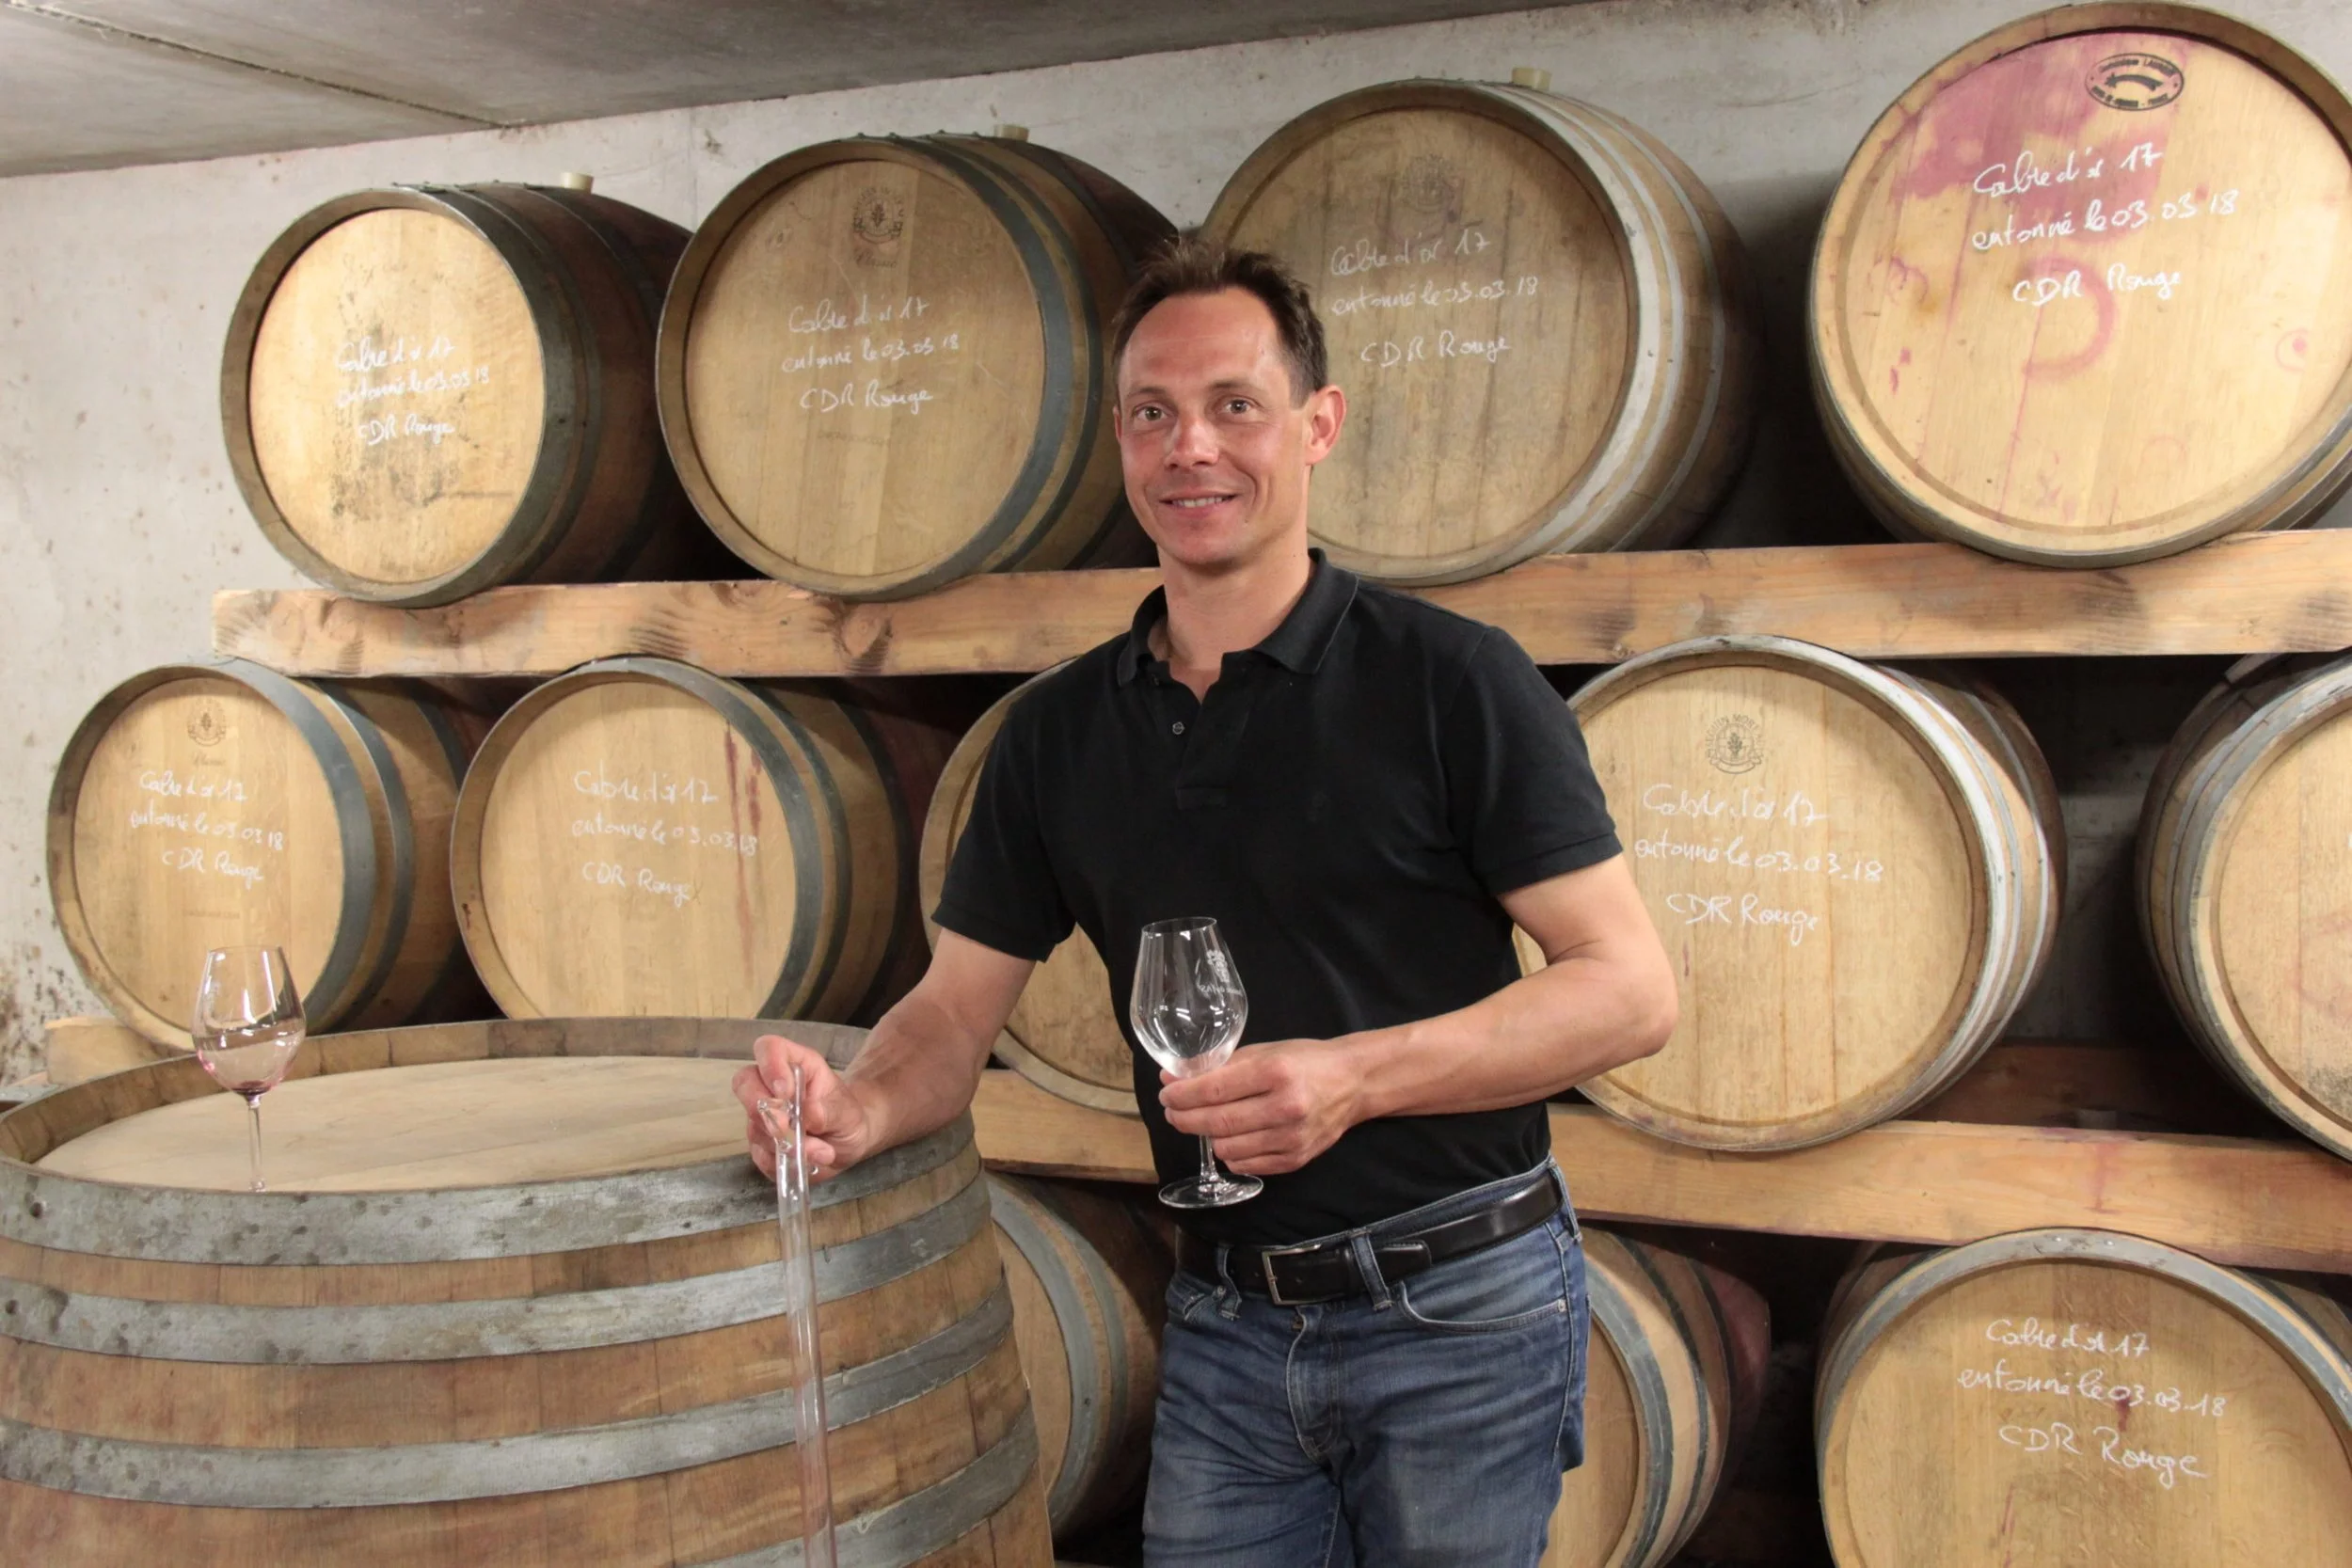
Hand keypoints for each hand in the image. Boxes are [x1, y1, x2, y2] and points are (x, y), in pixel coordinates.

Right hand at [732, 1034, 874, 1181]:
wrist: (847, 1143)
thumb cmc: (846, 1116)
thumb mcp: (847, 1112)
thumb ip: (828, 1111)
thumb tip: (808, 1113)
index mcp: (795, 1065)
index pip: (768, 1049)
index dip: (770, 1066)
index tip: (785, 1092)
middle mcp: (771, 1088)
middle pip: (744, 1083)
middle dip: (763, 1109)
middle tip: (786, 1127)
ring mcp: (762, 1117)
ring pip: (755, 1127)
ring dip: (787, 1144)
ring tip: (821, 1151)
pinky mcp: (761, 1146)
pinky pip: (761, 1156)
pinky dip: (785, 1163)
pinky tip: (808, 1162)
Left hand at [1158, 1039, 1362, 1175]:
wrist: (1353, 1083)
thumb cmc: (1305, 1061)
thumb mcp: (1265, 1052)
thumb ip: (1221, 1066)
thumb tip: (1173, 1077)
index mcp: (1275, 1072)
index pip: (1214, 1089)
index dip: (1182, 1094)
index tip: (1166, 1093)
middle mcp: (1285, 1107)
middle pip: (1217, 1122)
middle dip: (1184, 1118)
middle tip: (1172, 1112)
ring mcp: (1292, 1138)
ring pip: (1227, 1149)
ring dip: (1209, 1137)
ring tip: (1207, 1122)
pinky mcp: (1295, 1159)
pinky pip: (1246, 1165)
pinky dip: (1231, 1153)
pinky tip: (1232, 1138)